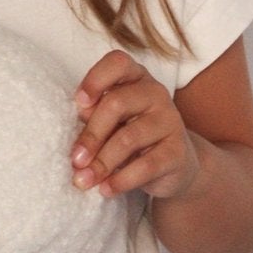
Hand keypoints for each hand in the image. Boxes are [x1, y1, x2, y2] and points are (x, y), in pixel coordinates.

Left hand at [71, 50, 200, 200]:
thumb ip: (95, 115)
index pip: (117, 62)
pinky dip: (121, 180)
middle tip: (75, 160)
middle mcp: (155, 93)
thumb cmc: (133, 137)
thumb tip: (79, 118)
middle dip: (91, 135)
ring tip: (84, 180)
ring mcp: (170, 121)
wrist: (175, 165)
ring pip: (128, 138)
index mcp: (136, 78)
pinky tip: (106, 189)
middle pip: (116, 103)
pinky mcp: (177, 151)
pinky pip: (145, 166)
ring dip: (101, 163)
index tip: (79, 104)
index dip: (95, 79)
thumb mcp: (112, 122)